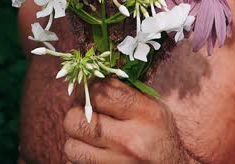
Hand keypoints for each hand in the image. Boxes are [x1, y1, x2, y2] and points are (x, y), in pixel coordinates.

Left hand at [64, 78, 188, 162]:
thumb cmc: (162, 136)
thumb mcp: (154, 108)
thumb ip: (126, 93)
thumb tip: (91, 79)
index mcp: (146, 114)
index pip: (101, 92)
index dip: (89, 88)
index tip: (90, 90)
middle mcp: (130, 140)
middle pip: (77, 120)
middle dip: (76, 113)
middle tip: (84, 113)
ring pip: (72, 147)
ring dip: (76, 139)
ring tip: (88, 135)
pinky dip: (81, 155)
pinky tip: (94, 151)